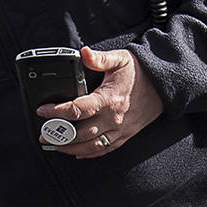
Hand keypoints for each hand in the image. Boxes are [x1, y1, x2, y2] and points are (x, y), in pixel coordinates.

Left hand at [37, 46, 161, 158]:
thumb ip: (99, 58)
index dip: (56, 112)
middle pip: (80, 133)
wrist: (164, 85)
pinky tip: (77, 153)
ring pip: (91, 146)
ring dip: (70, 148)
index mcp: (108, 99)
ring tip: (55, 145)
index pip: (77, 110)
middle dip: (59, 135)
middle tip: (43, 135)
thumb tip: (83, 52)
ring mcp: (119, 129)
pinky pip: (104, 149)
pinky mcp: (125, 135)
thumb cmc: (140, 72)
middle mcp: (113, 118)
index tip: (42, 110)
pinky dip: (89, 154)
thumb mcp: (120, 59)